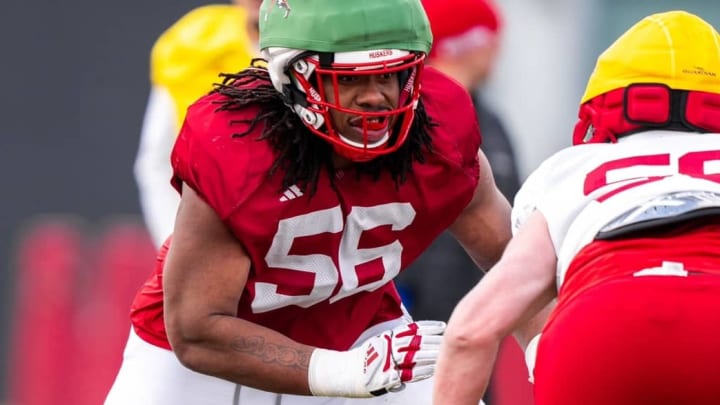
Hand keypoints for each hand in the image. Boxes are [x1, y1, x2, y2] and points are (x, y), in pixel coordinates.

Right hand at [308, 320, 445, 397]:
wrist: (344, 372)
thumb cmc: (364, 359)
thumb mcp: (379, 341)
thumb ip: (396, 338)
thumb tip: (414, 334)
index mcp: (388, 337)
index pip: (412, 330)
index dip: (428, 328)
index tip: (441, 326)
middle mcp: (389, 347)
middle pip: (416, 342)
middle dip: (433, 341)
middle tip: (448, 340)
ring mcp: (388, 362)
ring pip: (414, 357)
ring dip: (431, 356)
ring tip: (443, 354)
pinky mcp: (387, 376)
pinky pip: (408, 374)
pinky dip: (421, 372)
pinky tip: (432, 370)